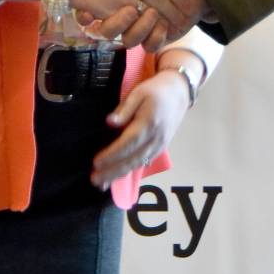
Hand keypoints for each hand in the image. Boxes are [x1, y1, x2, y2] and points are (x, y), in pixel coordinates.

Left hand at [91, 70, 190, 188]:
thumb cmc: (156, 90)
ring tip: (103, 183)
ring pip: (138, 164)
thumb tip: (110, 122)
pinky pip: (143, 162)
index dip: (111, 155)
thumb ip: (124, 109)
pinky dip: (130, 171)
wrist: (179, 93)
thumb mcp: (138, 93)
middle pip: (132, 160)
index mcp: (148, 124)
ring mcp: (159, 146)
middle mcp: (155, 139)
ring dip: (119, 175)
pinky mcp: (160, 148)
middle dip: (112, 171)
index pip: (127, 144)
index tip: (96, 162)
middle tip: (95, 179)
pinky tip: (118, 176)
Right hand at [95, 0, 214, 50]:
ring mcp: (141, 27)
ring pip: (130, 38)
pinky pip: (149, 45)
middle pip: (119, 22)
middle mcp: (129, 12)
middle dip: (127, 18)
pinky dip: (155, 36)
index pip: (111, 0)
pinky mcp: (154, 38)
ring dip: (141, 28)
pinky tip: (165, 25)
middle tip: (144, 8)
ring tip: (154, 14)